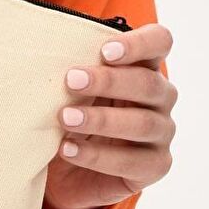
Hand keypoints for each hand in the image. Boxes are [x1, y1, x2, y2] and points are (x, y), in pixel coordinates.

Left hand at [42, 22, 176, 208]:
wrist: (69, 167)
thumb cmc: (74, 110)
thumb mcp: (72, 87)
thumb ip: (75, 68)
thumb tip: (46, 50)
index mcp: (144, 66)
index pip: (159, 42)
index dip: (138, 44)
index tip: (104, 52)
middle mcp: (161, 97)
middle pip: (149, 83)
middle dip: (109, 81)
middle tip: (71, 81)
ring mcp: (162, 132)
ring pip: (144, 123)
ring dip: (101, 120)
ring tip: (65, 118)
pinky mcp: (155, 165)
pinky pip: (133, 161)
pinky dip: (98, 156)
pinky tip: (68, 149)